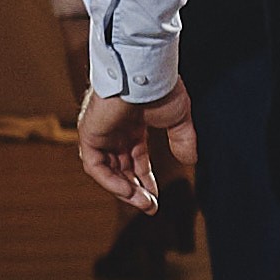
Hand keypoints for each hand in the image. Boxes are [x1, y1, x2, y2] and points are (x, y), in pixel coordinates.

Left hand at [76, 85, 195, 211]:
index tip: (156, 199)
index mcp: (132, 123)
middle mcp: (114, 129)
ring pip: (107, 170)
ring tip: (144, 203)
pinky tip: (129, 191)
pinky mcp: (89, 133)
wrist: (145, 73)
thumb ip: (183, 140)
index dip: (145, 180)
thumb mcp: (178, 118)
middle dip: (136, 189)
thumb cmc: (161, 87)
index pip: (134, 159)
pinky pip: (95, 166)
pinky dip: (110, 181)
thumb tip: (190, 161)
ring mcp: (100, 131)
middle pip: (120, 168)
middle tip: (151, 206)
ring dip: (124, 189)